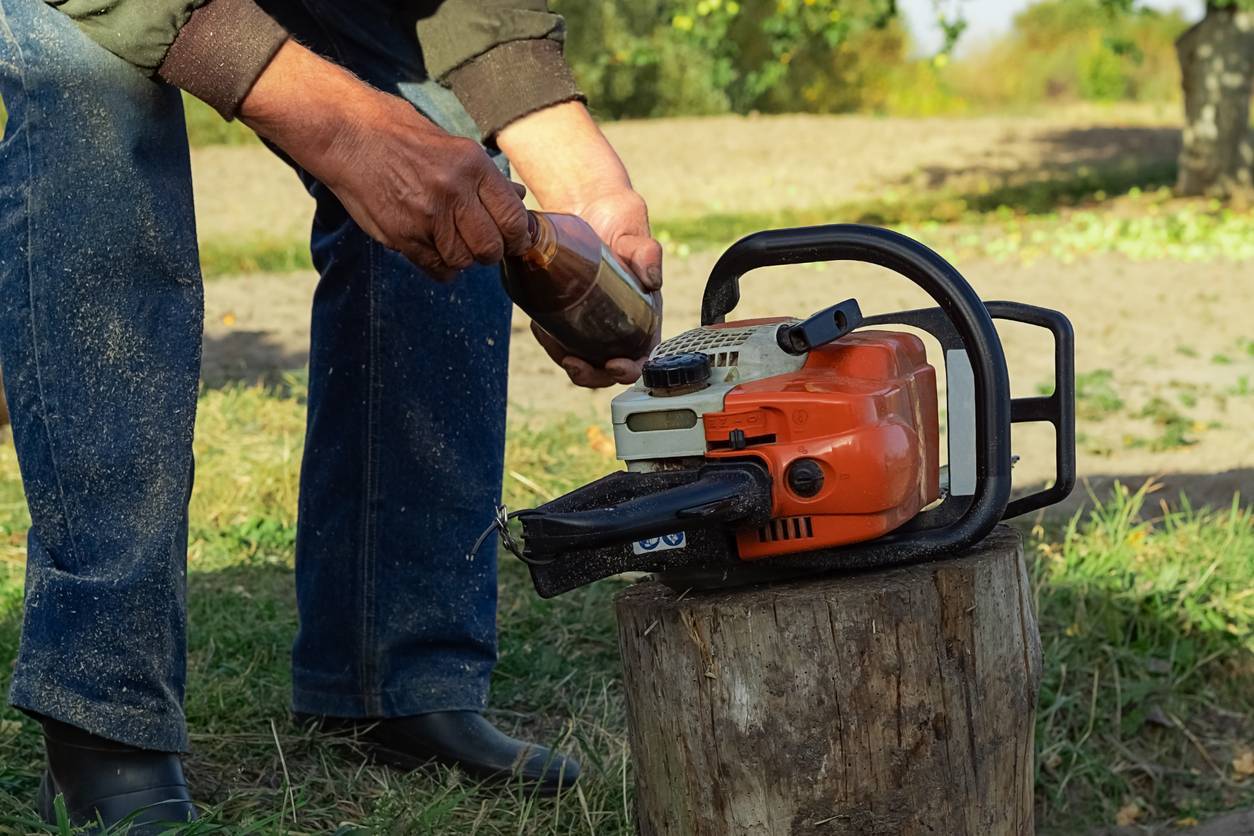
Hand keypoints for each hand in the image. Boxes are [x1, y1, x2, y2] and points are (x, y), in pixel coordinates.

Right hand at [239, 41, 530, 280]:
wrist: (349, 134)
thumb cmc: (402, 137)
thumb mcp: (452, 146)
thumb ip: (486, 178)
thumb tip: (519, 197)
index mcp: (473, 165)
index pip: (513, 218)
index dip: (517, 237)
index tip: (513, 240)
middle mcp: (453, 191)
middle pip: (491, 247)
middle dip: (491, 252)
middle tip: (482, 245)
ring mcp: (426, 215)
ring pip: (463, 261)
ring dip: (462, 258)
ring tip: (451, 240)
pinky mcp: (402, 235)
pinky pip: (436, 268)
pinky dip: (441, 266)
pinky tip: (434, 249)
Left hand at [532, 189, 662, 387]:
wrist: (589, 206)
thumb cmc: (620, 221)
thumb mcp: (636, 234)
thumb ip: (648, 253)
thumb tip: (652, 279)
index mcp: (643, 316)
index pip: (642, 356)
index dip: (630, 369)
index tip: (615, 364)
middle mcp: (618, 324)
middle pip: (606, 368)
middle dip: (590, 374)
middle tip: (573, 362)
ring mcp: (592, 322)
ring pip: (580, 358)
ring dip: (565, 360)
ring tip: (550, 339)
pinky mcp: (567, 314)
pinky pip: (559, 340)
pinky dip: (549, 341)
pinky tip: (540, 327)